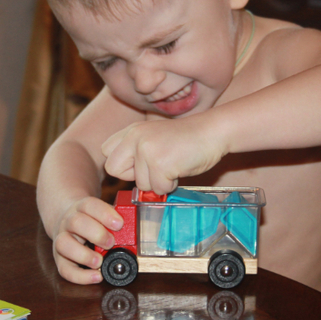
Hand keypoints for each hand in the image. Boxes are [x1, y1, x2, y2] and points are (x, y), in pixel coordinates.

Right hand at [51, 197, 122, 283]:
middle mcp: (68, 221)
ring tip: (99, 262)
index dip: (105, 214)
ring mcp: (61, 239)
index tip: (119, 224)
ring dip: (84, 255)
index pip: (90, 205)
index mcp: (81, 208)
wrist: (66, 220)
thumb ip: (115, 221)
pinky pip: (64, 269)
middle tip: (111, 243)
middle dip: (96, 234)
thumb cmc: (90, 219)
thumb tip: (133, 233)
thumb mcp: (102, 214)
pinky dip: (80, 276)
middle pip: (76, 222)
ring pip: (63, 244)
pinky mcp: (59, 259)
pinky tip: (96, 277)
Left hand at [101, 117, 225, 193]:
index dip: (124, 165)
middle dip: (134, 176)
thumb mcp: (153, 137)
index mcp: (131, 130)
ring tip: (173, 164)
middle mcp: (134, 137)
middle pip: (114, 170)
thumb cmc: (186, 139)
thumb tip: (124, 176)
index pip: (107, 154)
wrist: (213, 132)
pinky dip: (171, 184)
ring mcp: (146, 150)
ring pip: (140, 184)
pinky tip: (180, 168)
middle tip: (156, 167)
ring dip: (158, 181)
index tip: (142, 163)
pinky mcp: (160, 164)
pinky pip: (159, 188)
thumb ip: (135, 151)